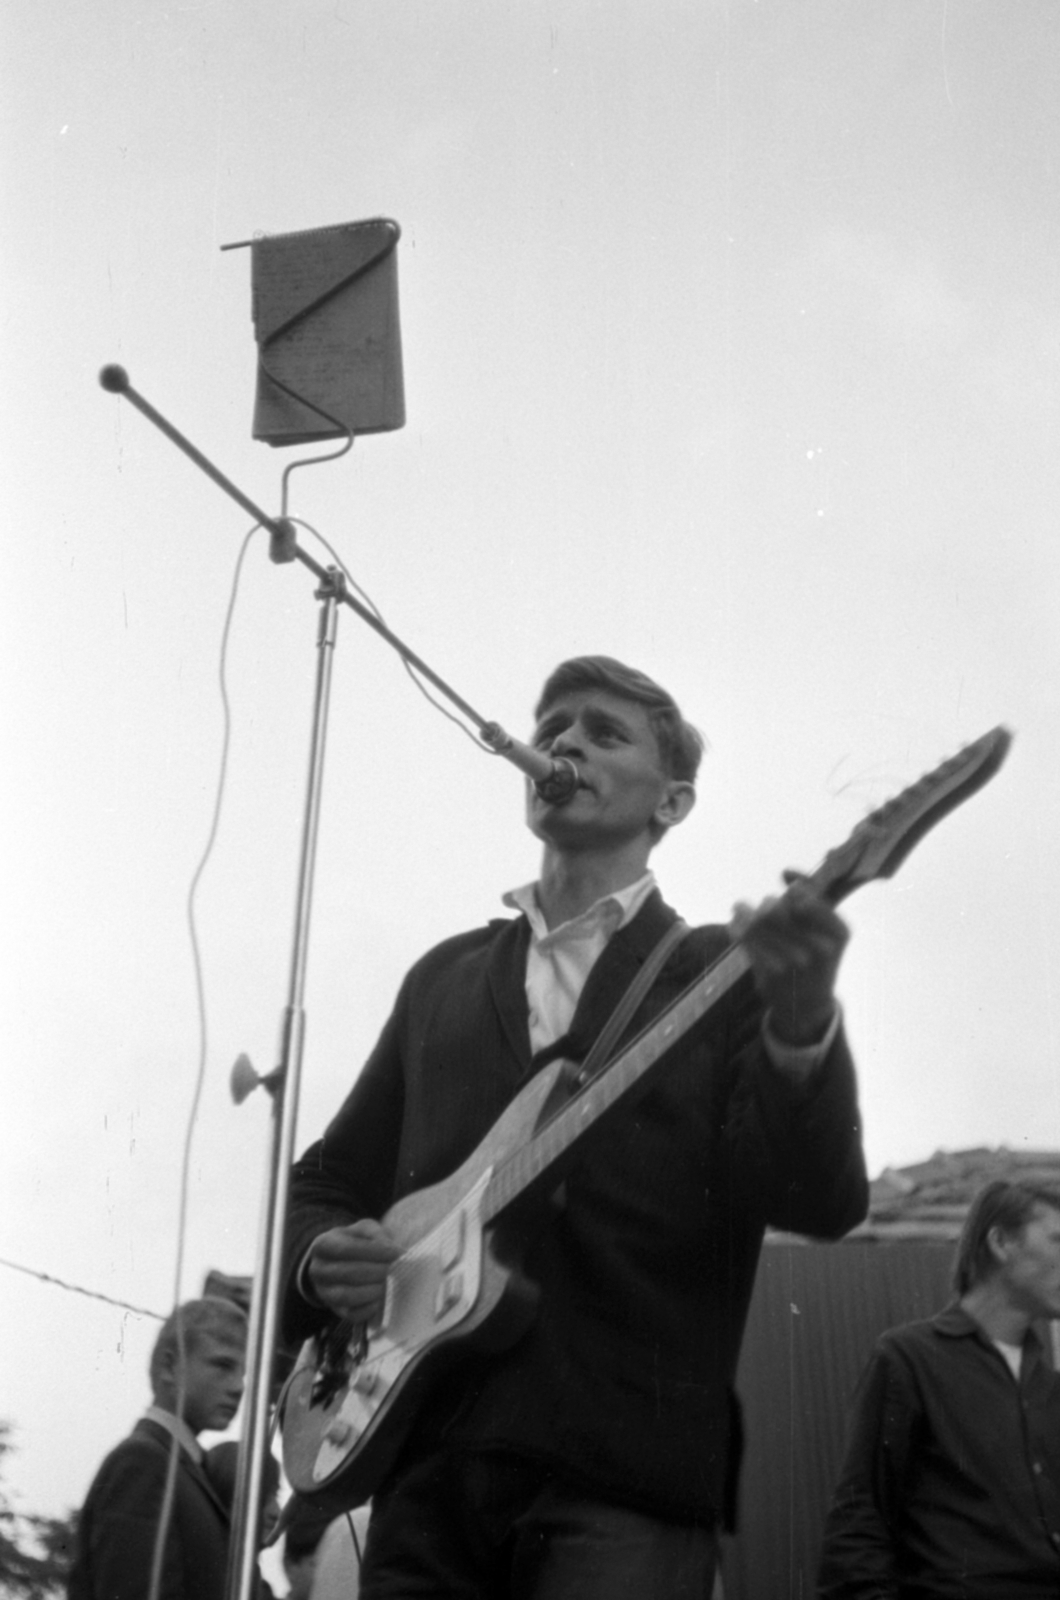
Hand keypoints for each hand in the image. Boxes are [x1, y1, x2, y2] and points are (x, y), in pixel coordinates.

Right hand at [306, 1219, 400, 1322]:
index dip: (373, 1252)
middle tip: (396, 1269)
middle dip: (376, 1271)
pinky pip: (351, 1314)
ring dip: (372, 1290)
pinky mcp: (335, 1310)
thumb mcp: (363, 1230)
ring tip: (389, 1283)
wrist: (337, 1262)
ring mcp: (324, 1292)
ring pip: (346, 1296)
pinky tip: (381, 1300)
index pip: (346, 1249)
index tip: (396, 1253)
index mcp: (323, 1245)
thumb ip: (376, 1235)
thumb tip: (393, 1251)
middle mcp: (318, 1270)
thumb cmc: (354, 1242)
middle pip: (347, 1273)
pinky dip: (368, 1309)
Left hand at [730, 875, 847, 1045]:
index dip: (793, 892)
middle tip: (766, 907)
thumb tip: (785, 871)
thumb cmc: (816, 956)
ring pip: (758, 920)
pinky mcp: (771, 974)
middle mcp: (820, 949)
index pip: (805, 898)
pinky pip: (745, 938)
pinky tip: (736, 926)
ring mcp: (795, 962)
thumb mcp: (826, 928)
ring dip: (745, 911)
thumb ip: (812, 895)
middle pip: (777, 908)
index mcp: (839, 933)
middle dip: (768, 904)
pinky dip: (736, 927)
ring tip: (741, 908)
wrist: (808, 1005)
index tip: (790, 894)